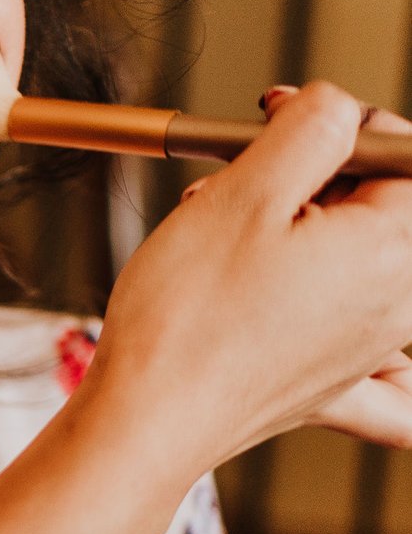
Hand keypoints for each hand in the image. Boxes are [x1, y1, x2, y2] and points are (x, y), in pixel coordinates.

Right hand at [99, 81, 411, 466]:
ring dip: (315, 236)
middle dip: (315, 182)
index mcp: (394, 244)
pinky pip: (398, 382)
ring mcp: (374, 348)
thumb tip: (339, 109)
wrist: (146, 424)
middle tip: (242, 181)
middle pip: (382, 206)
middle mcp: (401, 299)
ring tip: (236, 245)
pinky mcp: (337, 383)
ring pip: (370, 262)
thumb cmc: (185, 324)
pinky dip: (402, 374)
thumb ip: (312, 129)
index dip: (337, 124)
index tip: (279, 120)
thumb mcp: (244, 193)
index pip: (398, 149)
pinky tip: (399, 370)